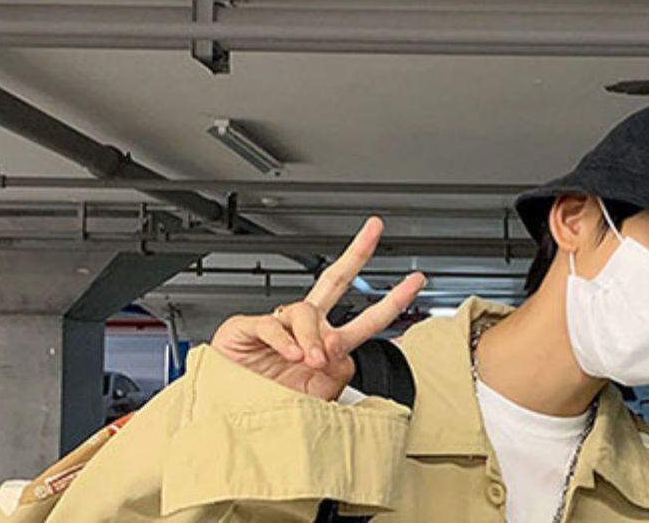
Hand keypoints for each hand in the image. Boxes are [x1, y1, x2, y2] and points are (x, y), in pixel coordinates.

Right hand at [211, 216, 424, 401]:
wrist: (233, 419)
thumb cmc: (274, 409)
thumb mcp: (317, 402)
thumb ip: (337, 378)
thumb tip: (342, 353)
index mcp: (328, 345)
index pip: (366, 319)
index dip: (392, 300)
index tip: (416, 281)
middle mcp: (308, 330)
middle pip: (335, 281)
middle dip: (357, 253)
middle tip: (375, 229)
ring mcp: (280, 326)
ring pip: (307, 311)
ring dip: (313, 337)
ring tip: (311, 361)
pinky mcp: (249, 328)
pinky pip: (273, 324)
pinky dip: (286, 340)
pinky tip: (293, 354)